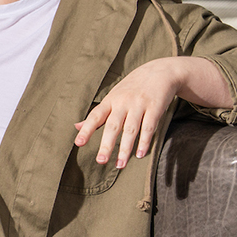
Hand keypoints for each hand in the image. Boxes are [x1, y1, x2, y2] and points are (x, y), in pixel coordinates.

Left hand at [74, 56, 226, 168]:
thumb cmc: (131, 88)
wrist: (160, 71)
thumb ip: (97, 114)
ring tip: (120, 164)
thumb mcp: (112, 97)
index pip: (95, 116)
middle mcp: (123, 102)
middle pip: (113, 126)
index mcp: (110, 101)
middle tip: (100, 161)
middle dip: (106, 144)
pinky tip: (140, 154)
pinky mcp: (155, 107)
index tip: (78, 143)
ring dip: (125, 148)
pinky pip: (149, 127)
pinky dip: (145, 142)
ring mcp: (139, 105)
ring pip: (131, 129)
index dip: (86, 130)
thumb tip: (76, 126)